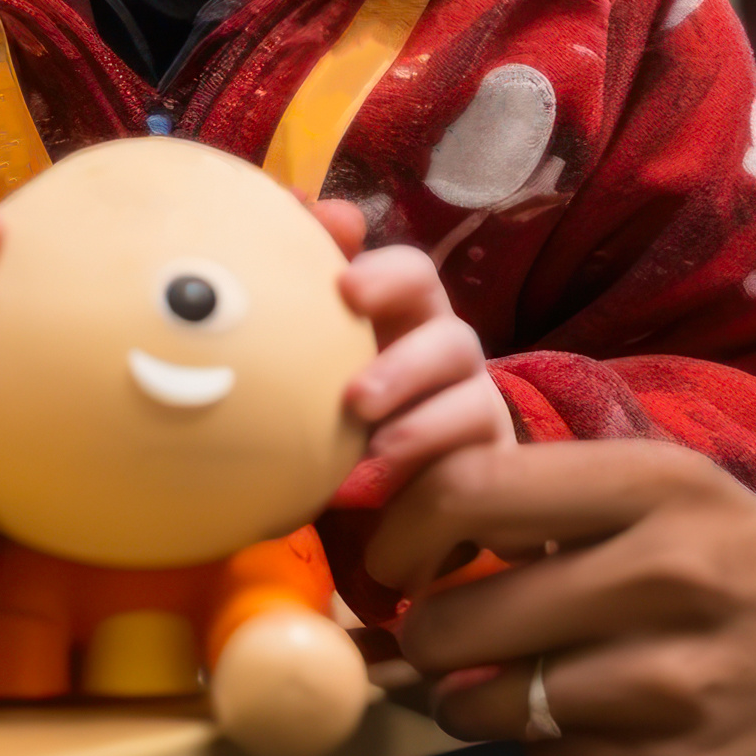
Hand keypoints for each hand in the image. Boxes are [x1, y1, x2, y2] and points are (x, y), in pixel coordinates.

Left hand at [309, 204, 511, 492]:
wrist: (403, 516)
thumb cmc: (354, 434)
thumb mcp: (317, 380)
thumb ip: (291, 320)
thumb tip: (272, 239)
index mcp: (392, 317)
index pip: (389, 262)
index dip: (363, 249)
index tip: (332, 248)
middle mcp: (433, 336)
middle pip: (426, 282)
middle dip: (388, 280)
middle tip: (346, 296)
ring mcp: (465, 386)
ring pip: (454, 350)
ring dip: (404, 372)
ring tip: (358, 407)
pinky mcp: (483, 441)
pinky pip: (467, 427)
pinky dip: (423, 439)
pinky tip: (378, 463)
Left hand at [367, 440, 755, 755]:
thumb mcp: (703, 514)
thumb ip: (574, 518)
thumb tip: (419, 544)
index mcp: (668, 486)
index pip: (470, 485)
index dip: (403, 530)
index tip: (399, 556)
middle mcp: (671, 571)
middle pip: (459, 610)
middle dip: (425, 640)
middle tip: (441, 643)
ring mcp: (679, 678)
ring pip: (491, 700)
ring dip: (477, 708)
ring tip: (514, 690)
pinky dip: (549, 755)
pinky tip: (597, 730)